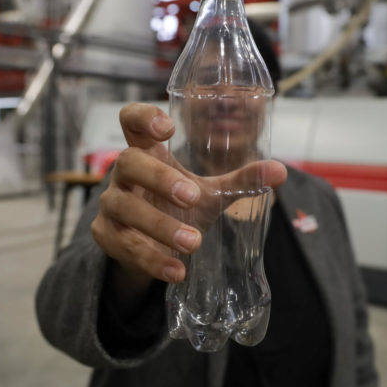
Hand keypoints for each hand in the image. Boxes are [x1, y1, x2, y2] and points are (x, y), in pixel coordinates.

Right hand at [91, 103, 286, 293]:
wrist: (152, 248)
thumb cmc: (178, 207)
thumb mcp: (210, 192)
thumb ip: (241, 180)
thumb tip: (281, 171)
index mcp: (147, 152)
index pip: (131, 120)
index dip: (143, 117)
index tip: (167, 128)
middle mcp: (123, 174)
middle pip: (128, 162)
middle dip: (159, 179)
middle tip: (192, 197)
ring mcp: (111, 204)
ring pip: (124, 207)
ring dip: (159, 225)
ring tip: (194, 242)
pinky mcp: (105, 236)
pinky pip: (124, 245)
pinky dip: (152, 259)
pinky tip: (177, 269)